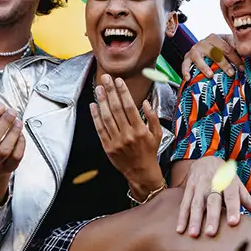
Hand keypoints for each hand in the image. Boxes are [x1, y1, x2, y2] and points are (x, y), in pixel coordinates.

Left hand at [90, 74, 165, 199]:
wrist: (141, 172)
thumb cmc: (149, 152)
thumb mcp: (157, 134)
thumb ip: (153, 117)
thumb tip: (146, 102)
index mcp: (140, 130)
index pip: (130, 106)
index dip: (123, 92)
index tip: (119, 81)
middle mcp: (127, 135)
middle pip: (116, 109)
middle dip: (110, 92)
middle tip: (106, 78)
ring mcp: (116, 141)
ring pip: (106, 117)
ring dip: (102, 101)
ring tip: (99, 89)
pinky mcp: (108, 147)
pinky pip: (100, 129)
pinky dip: (96, 117)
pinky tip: (93, 106)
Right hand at [176, 156, 250, 236]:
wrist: (206, 160)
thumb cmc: (225, 178)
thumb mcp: (238, 186)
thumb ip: (249, 201)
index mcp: (228, 182)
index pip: (232, 196)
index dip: (233, 209)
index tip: (233, 223)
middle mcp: (213, 183)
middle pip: (212, 201)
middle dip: (211, 217)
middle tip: (210, 233)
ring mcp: (199, 186)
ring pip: (196, 203)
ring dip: (194, 219)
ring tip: (193, 235)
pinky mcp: (188, 189)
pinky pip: (184, 204)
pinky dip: (182, 217)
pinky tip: (180, 230)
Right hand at [181, 33, 240, 81]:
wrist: (203, 49)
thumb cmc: (219, 50)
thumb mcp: (229, 46)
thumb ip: (237, 48)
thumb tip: (248, 52)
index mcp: (215, 38)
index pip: (226, 48)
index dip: (235, 58)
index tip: (242, 69)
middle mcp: (204, 42)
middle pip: (214, 52)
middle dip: (223, 64)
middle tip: (231, 74)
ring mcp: (194, 50)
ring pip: (198, 57)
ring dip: (204, 66)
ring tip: (210, 75)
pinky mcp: (187, 58)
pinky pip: (184, 64)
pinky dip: (185, 71)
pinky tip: (188, 78)